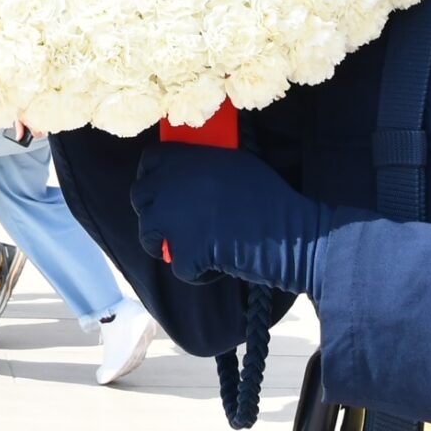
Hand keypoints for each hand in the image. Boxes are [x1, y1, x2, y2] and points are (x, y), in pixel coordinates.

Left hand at [130, 142, 333, 295]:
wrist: (291, 233)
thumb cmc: (270, 196)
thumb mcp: (235, 162)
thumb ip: (203, 163)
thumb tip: (189, 171)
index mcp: (185, 158)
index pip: (150, 159)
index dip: (152, 174)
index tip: (162, 186)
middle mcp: (171, 184)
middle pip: (139, 197)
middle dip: (153, 211)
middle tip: (175, 223)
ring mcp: (173, 220)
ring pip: (148, 234)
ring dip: (165, 243)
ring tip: (191, 248)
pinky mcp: (184, 252)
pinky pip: (177, 266)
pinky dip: (195, 272)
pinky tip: (215, 267)